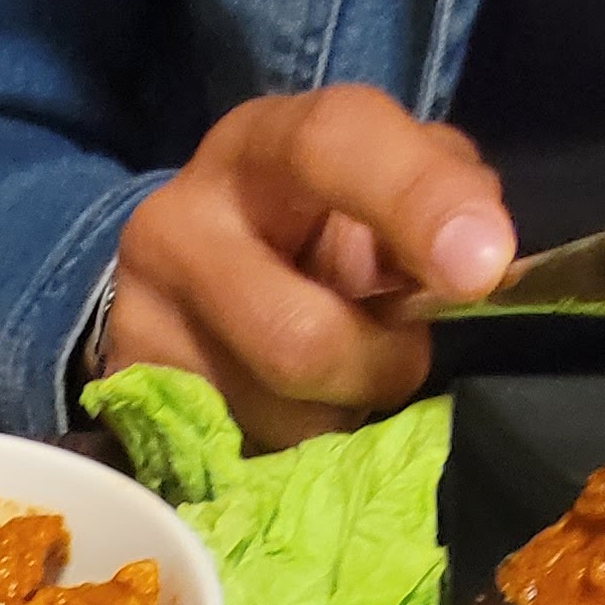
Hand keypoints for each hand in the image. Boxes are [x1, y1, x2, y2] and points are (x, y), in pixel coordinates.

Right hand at [109, 86, 515, 447]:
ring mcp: (139, 315)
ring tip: (325, 377)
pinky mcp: (125, 393)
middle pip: (300, 341)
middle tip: (394, 353)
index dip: (415, 202)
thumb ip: (440, 198)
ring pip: (277, 421)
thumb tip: (471, 263)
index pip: (334, 146)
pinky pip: (238, 459)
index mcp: (262, 145)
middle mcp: (179, 221)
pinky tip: (280, 406)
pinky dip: (285, 448)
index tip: (479, 267)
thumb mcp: (377, 187)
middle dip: (377, 369)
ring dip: (334, 416)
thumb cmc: (312, 224)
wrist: (187, 266)